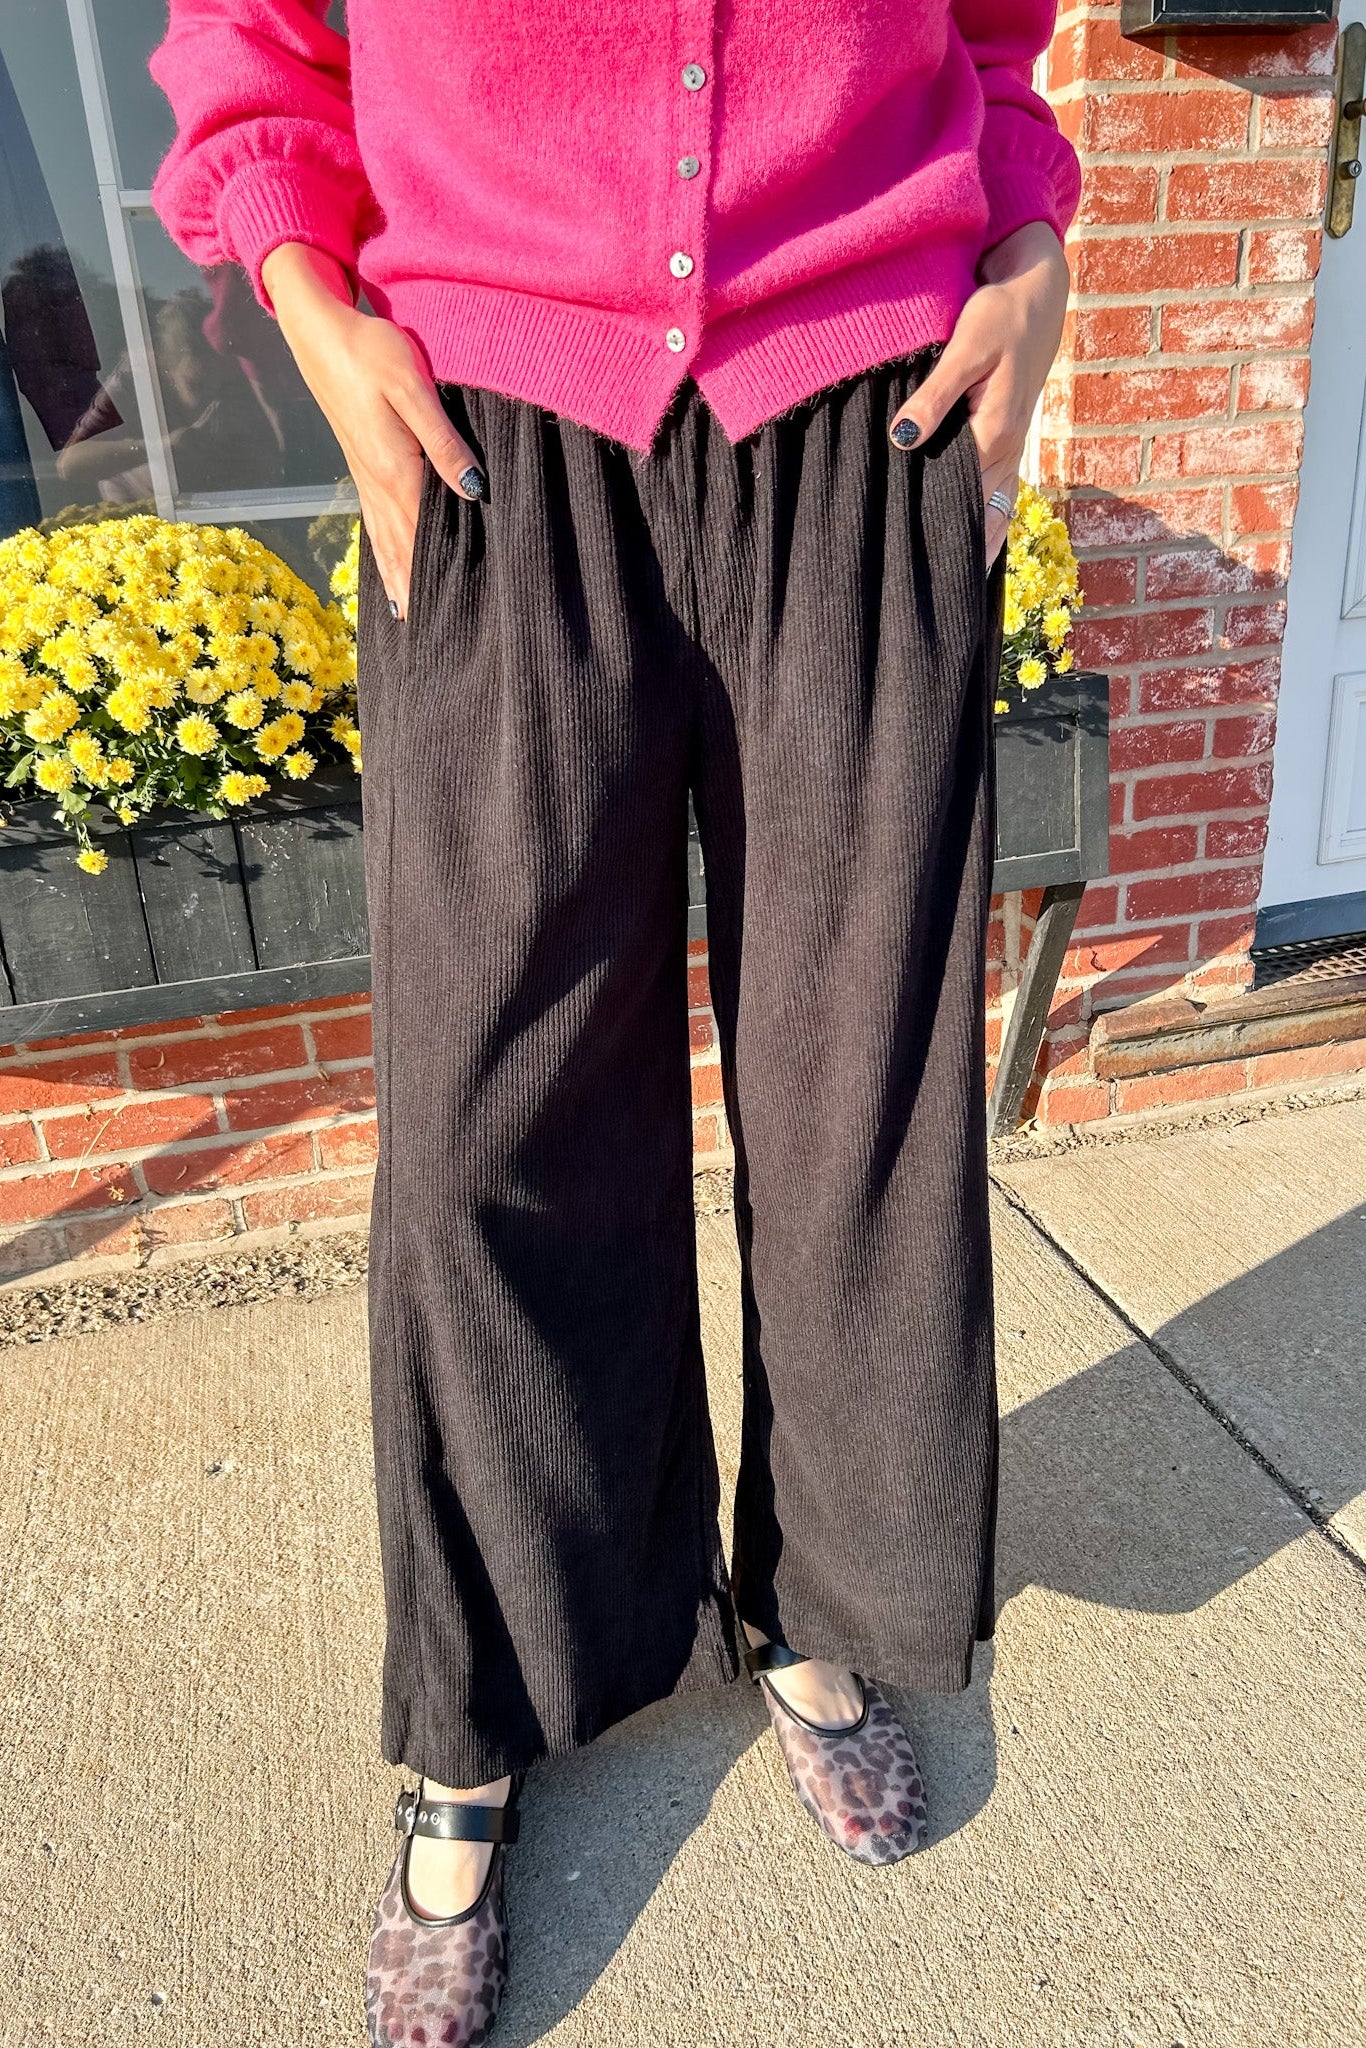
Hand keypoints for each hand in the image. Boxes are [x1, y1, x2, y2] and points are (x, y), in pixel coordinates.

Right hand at [261, 243, 484, 618]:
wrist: (319, 332)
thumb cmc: (370, 351)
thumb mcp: (412, 387)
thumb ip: (442, 442)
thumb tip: (473, 490)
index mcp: (396, 470)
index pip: (421, 539)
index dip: (435, 579)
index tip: (452, 617)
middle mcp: (378, 484)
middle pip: (402, 552)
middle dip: (417, 594)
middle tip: (436, 637)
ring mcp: (366, 478)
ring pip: (385, 544)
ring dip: (398, 582)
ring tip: (410, 620)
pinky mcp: (362, 468)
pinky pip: (375, 526)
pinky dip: (384, 558)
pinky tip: (390, 577)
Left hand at [889, 221, 1069, 565]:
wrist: (1038, 295)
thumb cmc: (998, 315)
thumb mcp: (965, 349)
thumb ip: (934, 396)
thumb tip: (905, 440)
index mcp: (994, 433)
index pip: (961, 499)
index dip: (940, 534)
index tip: (919, 573)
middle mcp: (1007, 449)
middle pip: (982, 515)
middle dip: (963, 555)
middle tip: (936, 601)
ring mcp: (1012, 446)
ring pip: (994, 508)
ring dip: (977, 544)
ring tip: (957, 589)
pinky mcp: (1009, 437)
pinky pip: (998, 491)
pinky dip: (987, 521)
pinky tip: (974, 546)